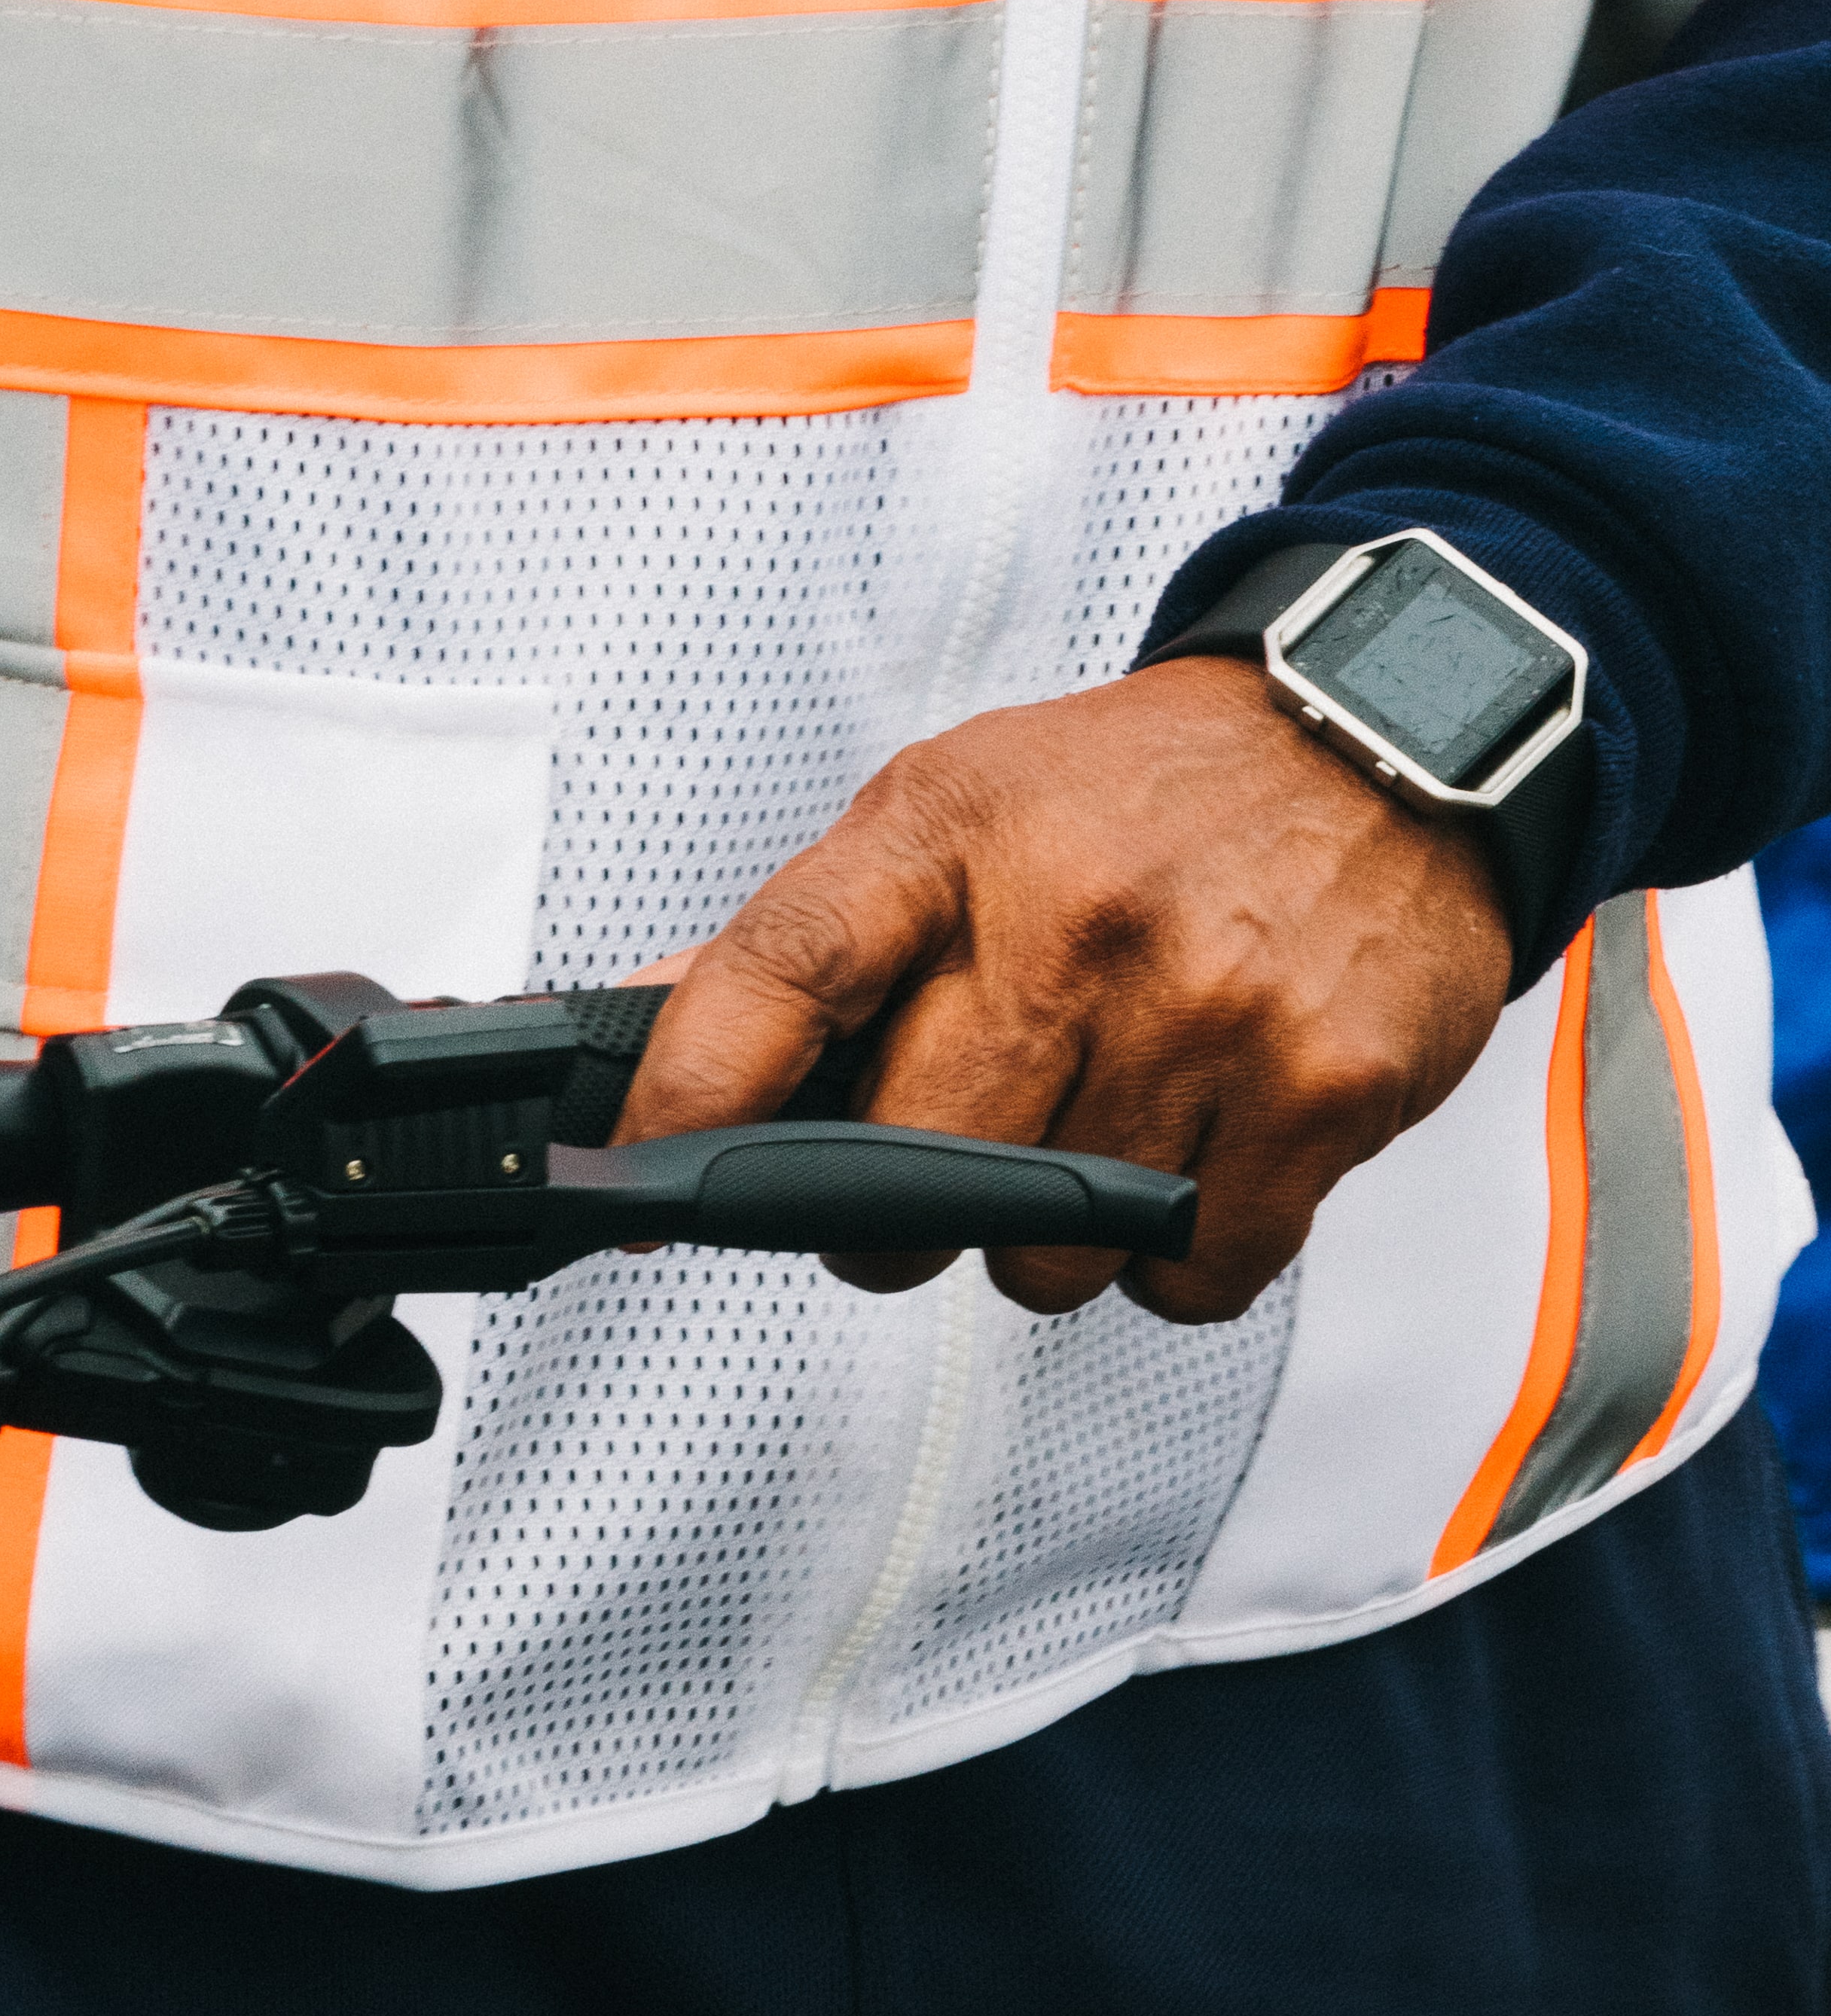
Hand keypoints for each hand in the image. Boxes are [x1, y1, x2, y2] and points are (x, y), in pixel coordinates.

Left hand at [614, 657, 1512, 1320]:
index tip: (641, 1174)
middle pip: (904, 1172)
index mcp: (952, 834)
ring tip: (1097, 1120)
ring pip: (1044, 1256)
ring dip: (1049, 1234)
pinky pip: (1186, 1279)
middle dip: (896, 1210)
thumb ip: (807, 934)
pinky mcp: (1320, 1096)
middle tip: (946, 1153)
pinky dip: (1173, 1258)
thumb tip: (648, 1019)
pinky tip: (1191, 1150)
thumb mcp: (956, 808)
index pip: (778, 973)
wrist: (1374, 737)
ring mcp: (1201, 1011)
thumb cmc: (1144, 794)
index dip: (689, 1091)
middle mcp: (1071, 918)